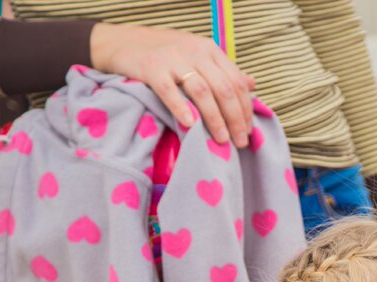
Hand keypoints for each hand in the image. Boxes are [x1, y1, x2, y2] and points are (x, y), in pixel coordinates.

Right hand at [89, 23, 255, 147]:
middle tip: (240, 142)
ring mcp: (172, 58)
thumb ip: (223, 70)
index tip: (249, 131)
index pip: (237, 82)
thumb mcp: (198, 57)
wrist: (124, 43)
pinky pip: (169, 90)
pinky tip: (189, 124)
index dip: (245, 109)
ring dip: (215, 118)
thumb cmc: (166, 56)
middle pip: (224, 88)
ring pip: (202, 91)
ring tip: (222, 140)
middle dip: (236, 118)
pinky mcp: (150, 67)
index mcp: (210, 50)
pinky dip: (180, 107)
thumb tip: (252, 83)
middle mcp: (195, 51)